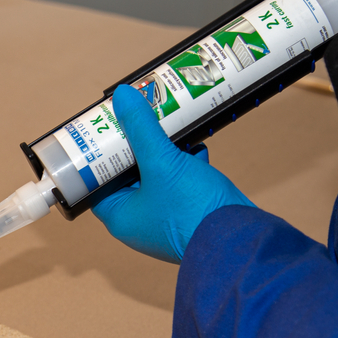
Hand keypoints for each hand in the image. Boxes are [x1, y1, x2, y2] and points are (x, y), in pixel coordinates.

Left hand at [92, 84, 254, 263]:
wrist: (240, 240)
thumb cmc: (193, 211)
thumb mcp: (163, 162)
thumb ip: (141, 129)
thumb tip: (122, 96)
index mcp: (120, 216)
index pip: (98, 181)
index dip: (100, 155)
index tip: (106, 129)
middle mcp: (139, 220)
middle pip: (128, 175)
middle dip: (137, 147)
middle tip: (138, 119)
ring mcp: (166, 218)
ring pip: (157, 177)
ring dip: (164, 153)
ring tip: (167, 125)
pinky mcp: (190, 214)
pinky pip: (181, 184)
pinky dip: (186, 164)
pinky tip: (195, 145)